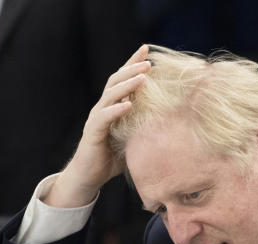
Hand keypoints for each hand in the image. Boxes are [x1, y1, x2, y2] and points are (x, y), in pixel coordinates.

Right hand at [45, 45, 150, 208]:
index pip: (122, 80)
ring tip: (142, 78)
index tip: (147, 51)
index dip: (132, 64)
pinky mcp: (92, 133)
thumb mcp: (132, 140)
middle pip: (115, 81)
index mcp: (111, 107)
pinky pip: (104, 118)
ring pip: (110, 95)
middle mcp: (102, 108)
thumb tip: (169, 124)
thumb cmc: (110, 160)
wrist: (88, 177)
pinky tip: (128, 105)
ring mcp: (96, 119)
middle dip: (132, 69)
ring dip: (126, 85)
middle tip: (149, 61)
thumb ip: (143, 128)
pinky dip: (116, 110)